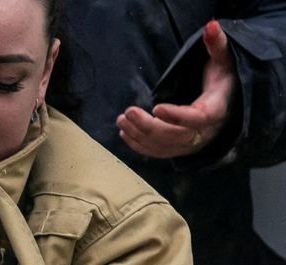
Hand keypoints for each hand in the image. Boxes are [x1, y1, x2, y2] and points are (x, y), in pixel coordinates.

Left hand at [116, 20, 235, 157]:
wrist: (227, 104)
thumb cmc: (222, 79)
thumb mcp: (223, 60)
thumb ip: (216, 44)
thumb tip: (211, 25)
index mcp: (216, 110)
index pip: (198, 118)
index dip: (177, 116)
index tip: (156, 107)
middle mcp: (205, 132)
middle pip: (176, 136)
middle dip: (149, 126)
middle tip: (128, 112)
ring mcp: (191, 143)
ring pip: (164, 147)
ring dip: (139, 135)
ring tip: (121, 119)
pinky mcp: (179, 149)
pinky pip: (159, 153)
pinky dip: (140, 146)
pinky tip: (124, 133)